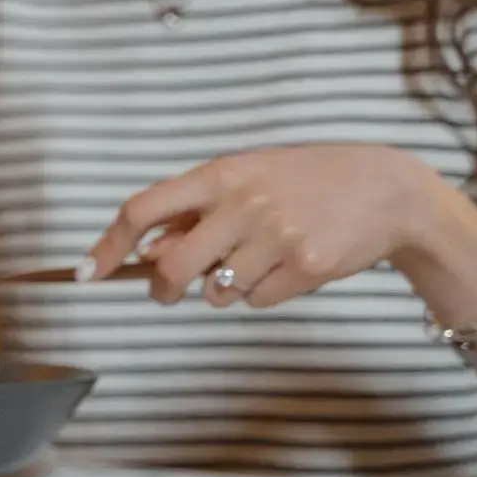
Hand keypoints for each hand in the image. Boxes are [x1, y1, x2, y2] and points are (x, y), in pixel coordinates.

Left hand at [83, 144, 445, 306]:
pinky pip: (256, 301)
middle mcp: (244, 203)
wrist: (387, 190)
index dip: (108, 244)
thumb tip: (144, 251)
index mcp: (221, 174)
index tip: (89, 273)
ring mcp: (277, 236)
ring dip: (224, 287)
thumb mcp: (247, 177)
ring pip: (216, 291)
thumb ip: (194, 210)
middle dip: (162, 289)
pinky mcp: (306, 267)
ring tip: (258, 258)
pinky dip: (263, 293)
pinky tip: (290, 265)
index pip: (142, 209)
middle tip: (167, 293)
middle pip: (172, 268)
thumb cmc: (304, 183)